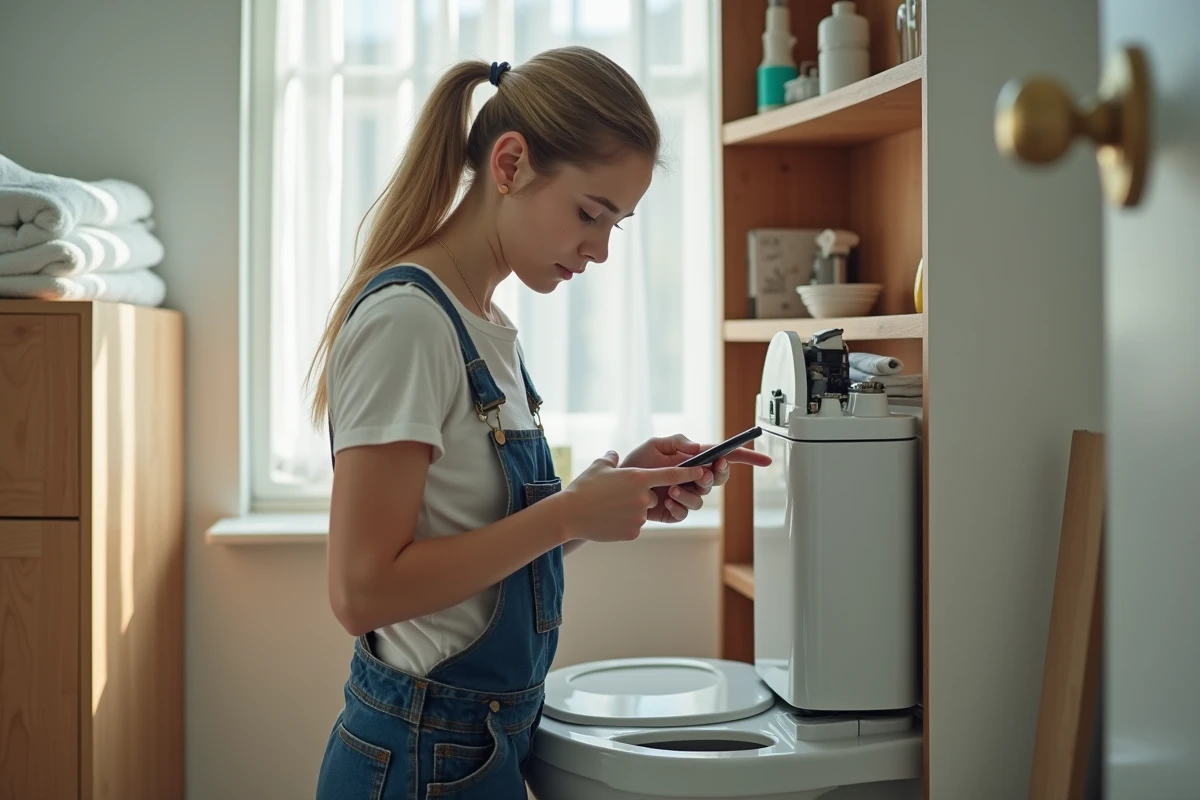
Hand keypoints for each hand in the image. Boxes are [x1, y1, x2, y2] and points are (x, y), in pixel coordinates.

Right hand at [562, 452, 706, 541]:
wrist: (570, 514)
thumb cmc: (584, 488)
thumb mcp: (599, 467)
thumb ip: (611, 459)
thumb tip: (614, 455)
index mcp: (639, 478)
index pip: (672, 474)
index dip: (689, 472)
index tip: (703, 471)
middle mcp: (644, 497)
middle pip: (653, 495)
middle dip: (640, 496)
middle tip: (616, 496)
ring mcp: (640, 516)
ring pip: (643, 511)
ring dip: (630, 510)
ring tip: (608, 508)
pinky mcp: (634, 532)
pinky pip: (634, 526)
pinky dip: (624, 523)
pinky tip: (608, 520)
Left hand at [620, 434, 772, 522]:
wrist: (617, 486)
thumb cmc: (637, 463)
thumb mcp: (656, 444)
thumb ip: (678, 441)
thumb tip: (697, 447)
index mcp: (694, 460)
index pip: (726, 457)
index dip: (747, 458)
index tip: (764, 460)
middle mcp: (694, 478)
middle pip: (719, 480)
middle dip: (714, 477)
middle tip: (703, 473)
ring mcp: (686, 496)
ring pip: (702, 499)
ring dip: (689, 494)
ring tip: (670, 489)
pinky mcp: (675, 512)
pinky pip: (686, 513)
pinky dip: (678, 507)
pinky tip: (666, 501)